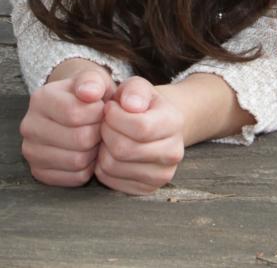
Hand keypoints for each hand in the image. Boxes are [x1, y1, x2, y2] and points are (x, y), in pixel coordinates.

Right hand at [19, 60, 115, 186]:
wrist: (77, 110)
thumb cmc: (89, 94)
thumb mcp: (93, 79)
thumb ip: (92, 80)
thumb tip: (89, 93)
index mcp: (40, 98)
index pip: (75, 113)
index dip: (98, 113)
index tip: (102, 108)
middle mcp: (29, 126)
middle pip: (79, 140)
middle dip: (98, 132)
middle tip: (101, 125)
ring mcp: (31, 152)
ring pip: (77, 161)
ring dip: (95, 151)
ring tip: (95, 137)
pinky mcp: (38, 172)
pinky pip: (75, 178)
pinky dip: (88, 168)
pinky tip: (87, 152)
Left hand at [95, 76, 184, 195]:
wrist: (155, 126)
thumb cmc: (142, 104)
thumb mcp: (139, 87)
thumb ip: (134, 89)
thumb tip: (130, 105)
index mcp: (175, 122)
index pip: (139, 127)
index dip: (115, 117)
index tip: (109, 107)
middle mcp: (173, 153)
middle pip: (124, 149)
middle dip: (106, 132)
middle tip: (105, 122)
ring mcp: (161, 175)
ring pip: (113, 166)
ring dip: (102, 148)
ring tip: (109, 135)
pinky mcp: (145, 189)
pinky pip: (109, 180)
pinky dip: (102, 164)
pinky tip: (110, 150)